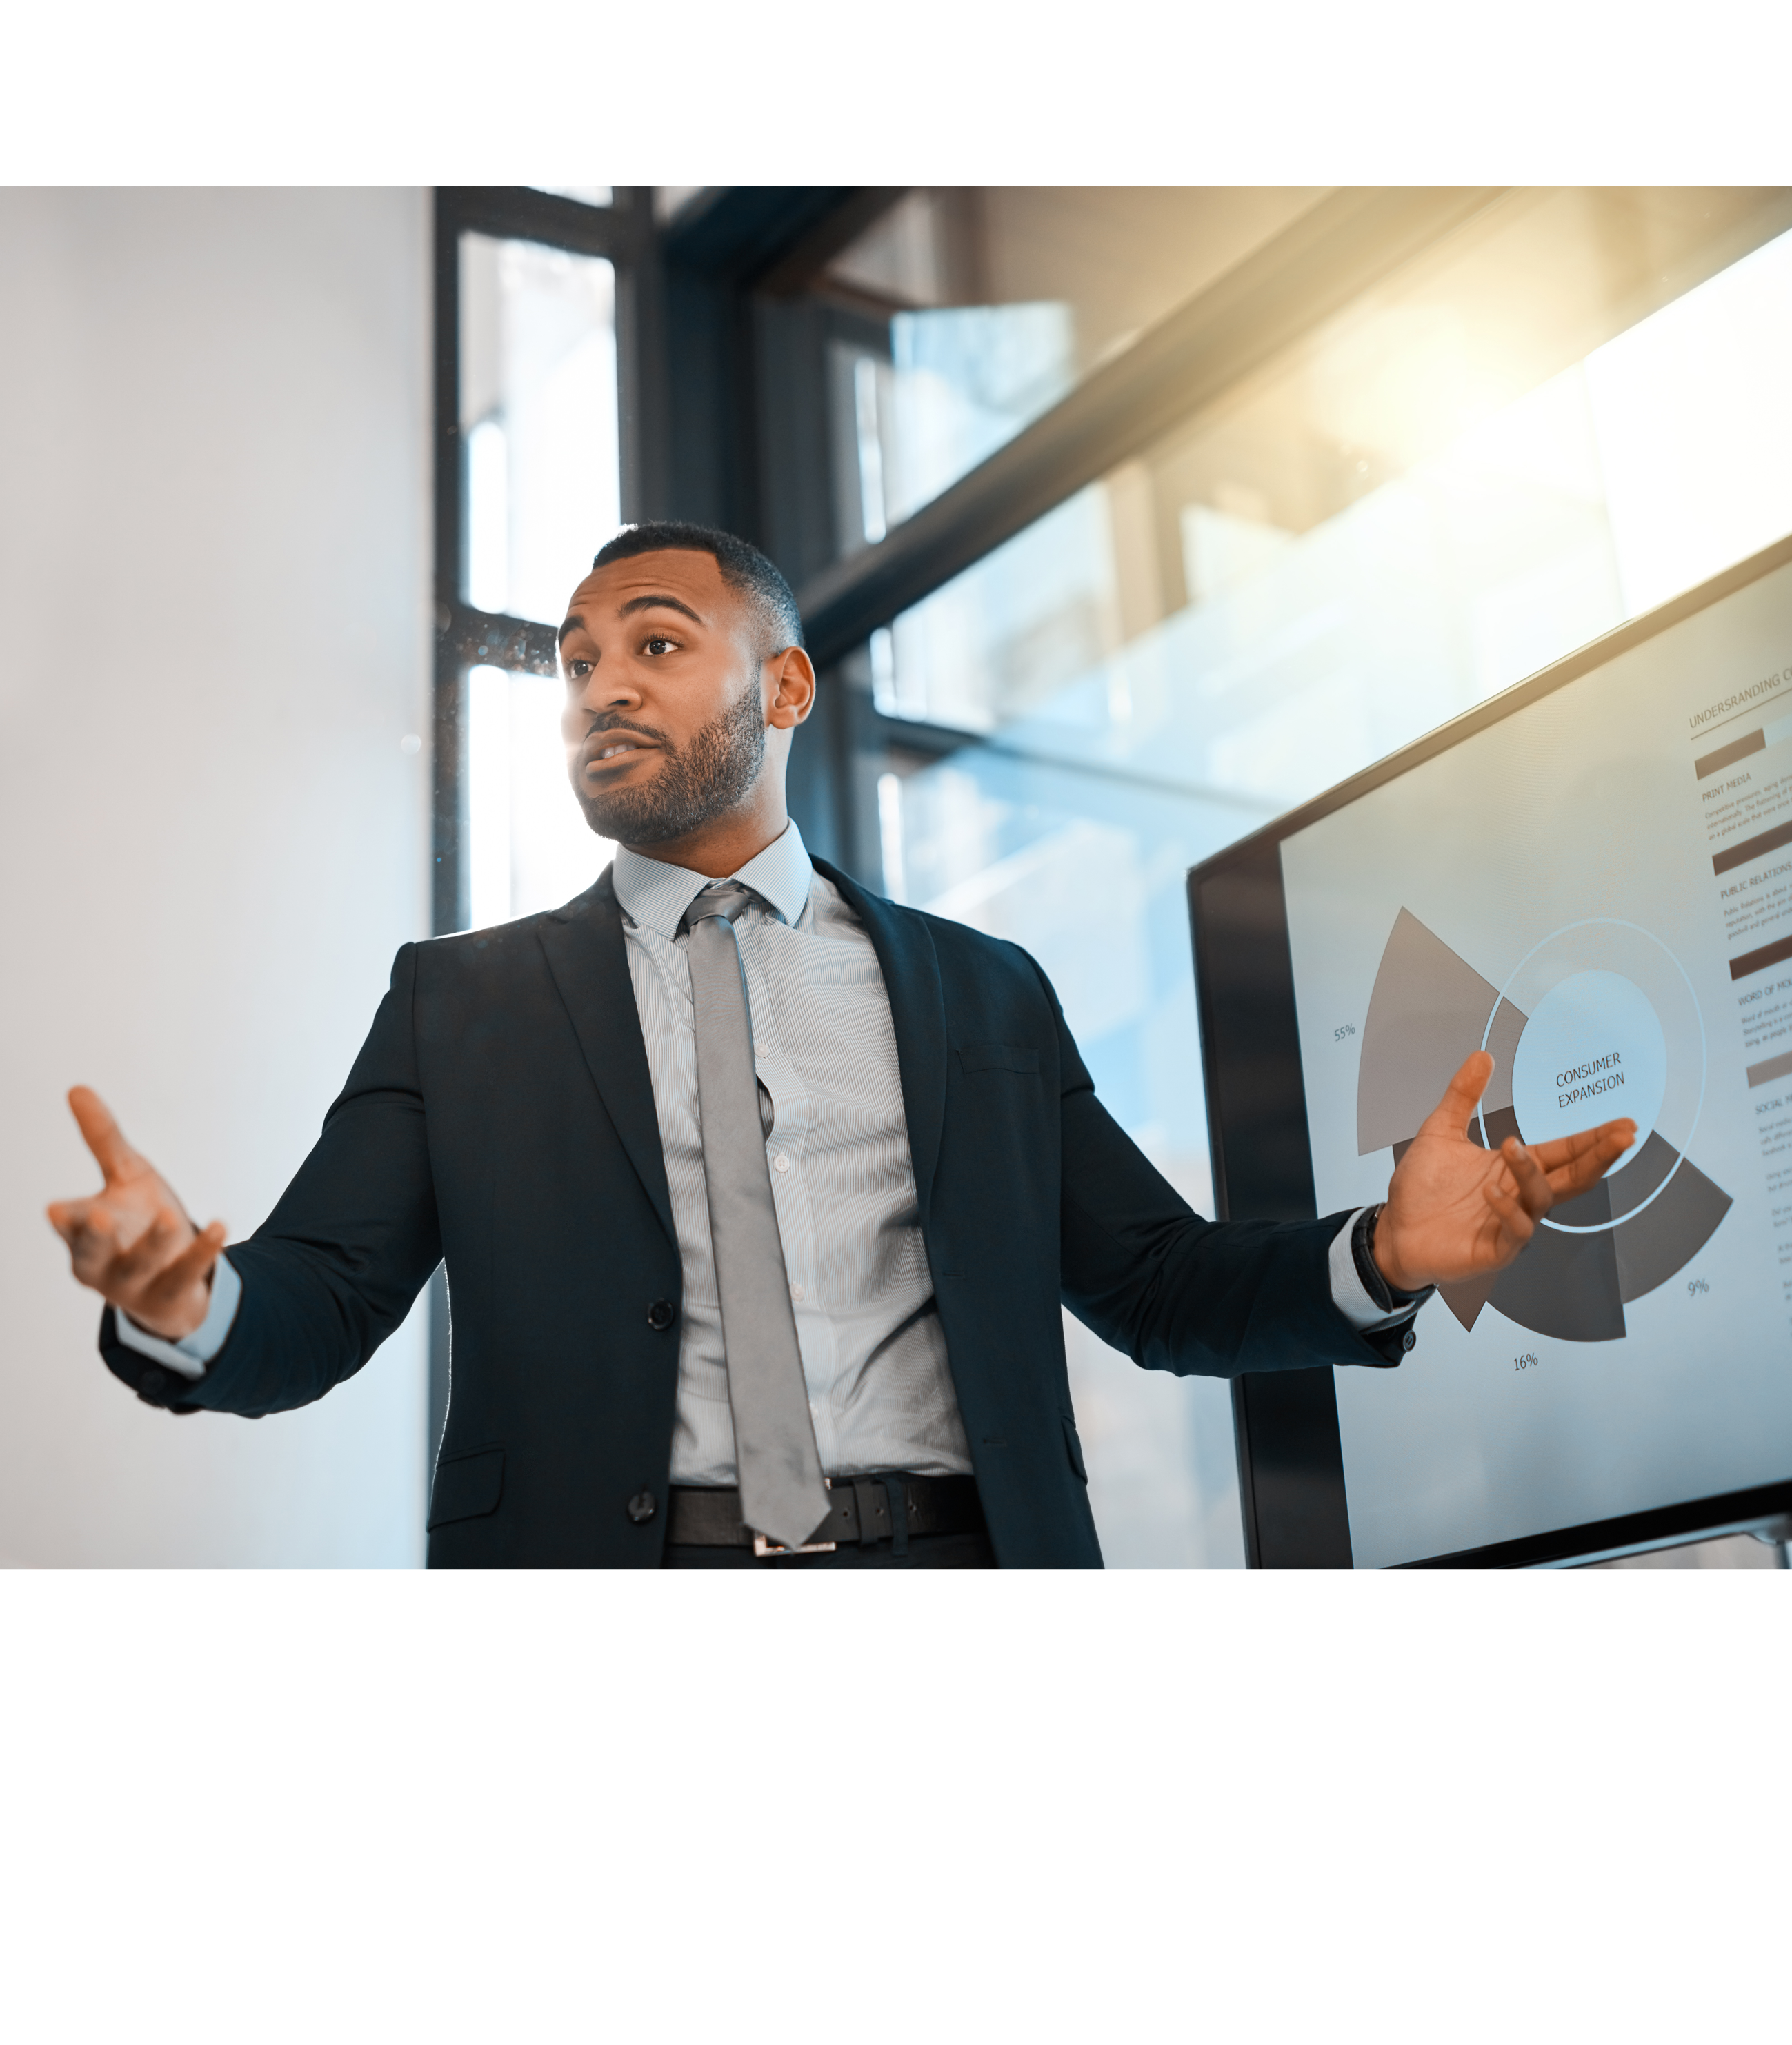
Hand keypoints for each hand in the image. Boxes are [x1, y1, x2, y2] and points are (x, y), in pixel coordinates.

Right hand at [46, 1087, 225, 1341]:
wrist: (172, 1279)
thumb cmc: (138, 1219)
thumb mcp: (126, 1176)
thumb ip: (103, 1139)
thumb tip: (77, 1088)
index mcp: (82, 1234)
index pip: (69, 1224)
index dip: (65, 1219)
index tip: (56, 1209)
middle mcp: (101, 1264)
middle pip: (93, 1253)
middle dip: (95, 1238)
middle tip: (99, 1216)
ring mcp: (135, 1284)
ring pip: (141, 1266)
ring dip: (153, 1243)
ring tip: (169, 1216)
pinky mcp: (170, 1295)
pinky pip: (185, 1274)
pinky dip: (202, 1252)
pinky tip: (220, 1227)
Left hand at [1372, 1051, 1635, 1293]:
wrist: (1392, 1230)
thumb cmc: (1421, 1189)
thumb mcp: (1440, 1132)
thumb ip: (1462, 1095)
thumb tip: (1481, 1056)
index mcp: (1516, 1168)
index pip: (1566, 1151)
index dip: (1595, 1139)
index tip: (1624, 1124)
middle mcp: (1521, 1195)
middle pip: (1574, 1177)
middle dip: (1599, 1156)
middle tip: (1621, 1136)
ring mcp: (1511, 1224)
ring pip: (1541, 1199)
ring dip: (1530, 1173)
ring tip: (1511, 1147)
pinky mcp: (1493, 1250)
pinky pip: (1515, 1232)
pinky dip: (1508, 1210)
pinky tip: (1492, 1191)